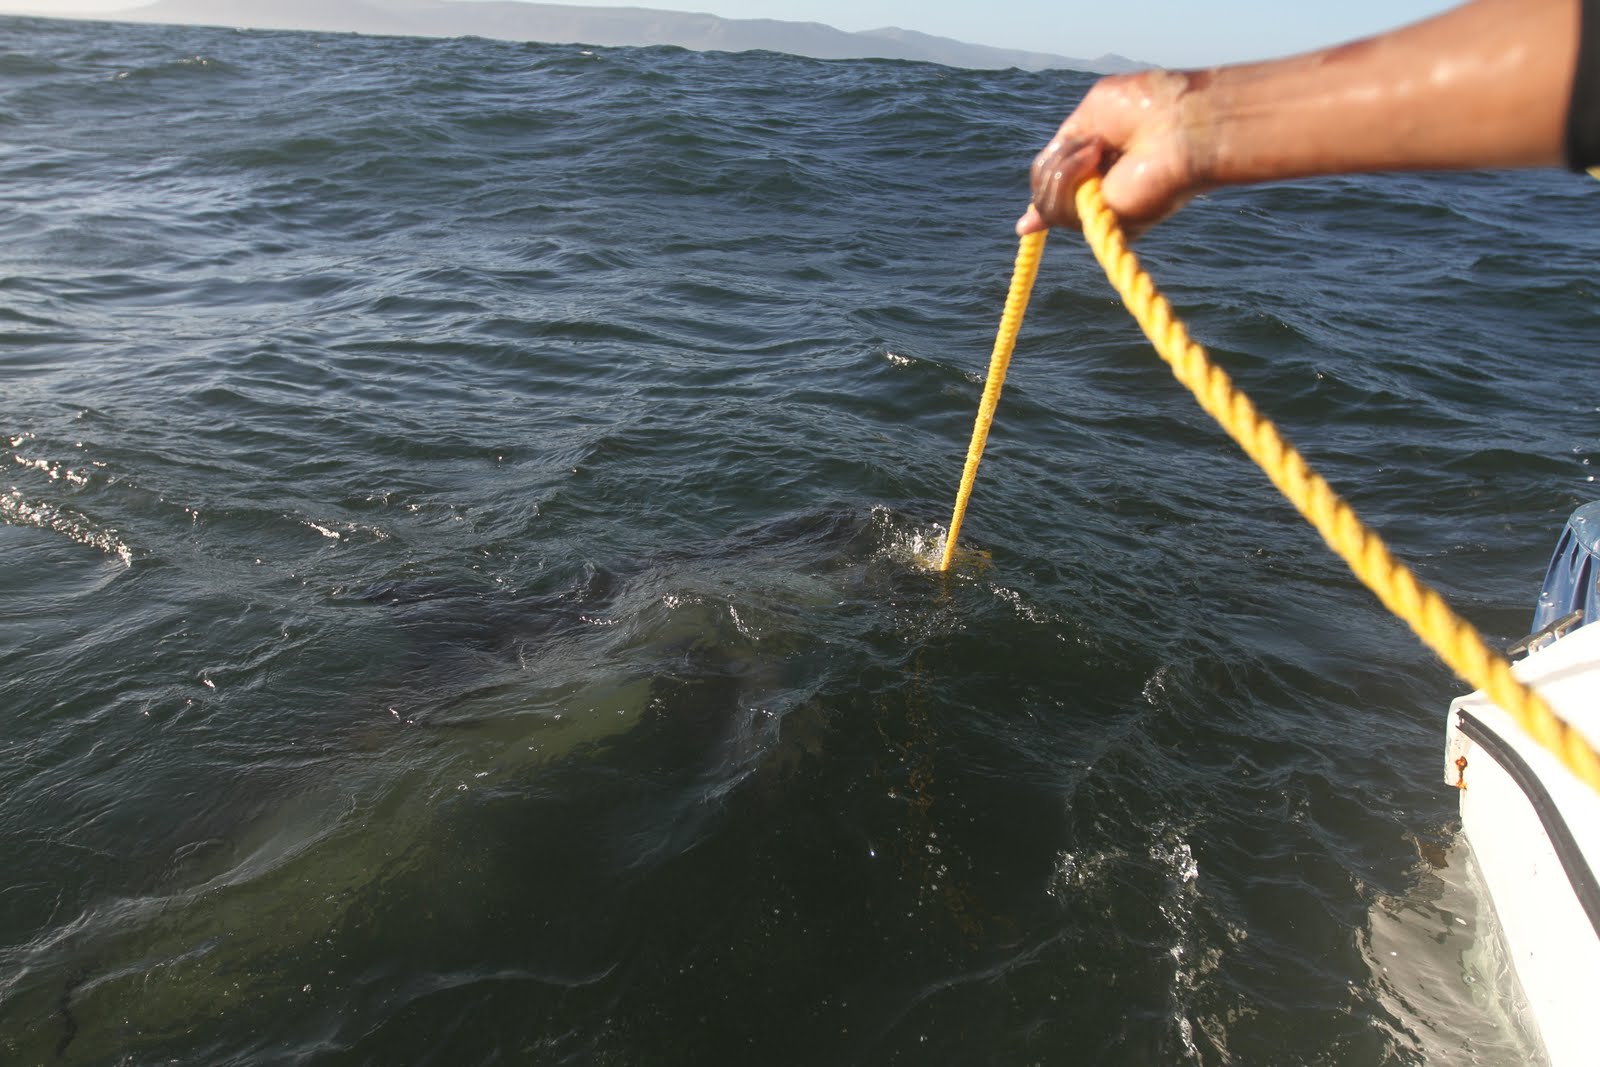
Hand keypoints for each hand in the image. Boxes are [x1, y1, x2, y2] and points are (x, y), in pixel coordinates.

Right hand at [1017, 70, 1206, 236]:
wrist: (1179, 123)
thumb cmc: (1146, 107)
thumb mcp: (1090, 115)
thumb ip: (1061, 154)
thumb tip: (1025, 222)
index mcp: (1099, 164)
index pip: (1058, 186)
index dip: (1044, 194)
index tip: (1026, 224)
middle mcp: (1099, 193)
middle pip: (1042, 188)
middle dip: (1056, 160)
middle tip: (1093, 143)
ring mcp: (1100, 211)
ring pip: (1044, 200)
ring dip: (1062, 165)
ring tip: (1098, 148)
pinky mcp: (1102, 224)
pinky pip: (1055, 209)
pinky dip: (1067, 174)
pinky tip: (1095, 158)